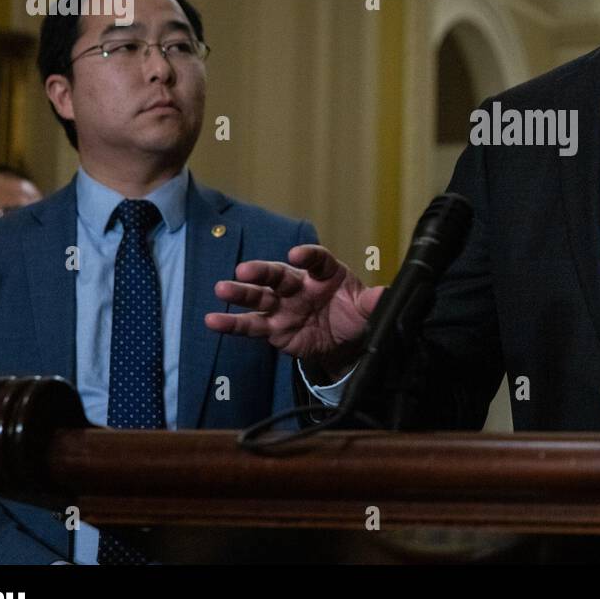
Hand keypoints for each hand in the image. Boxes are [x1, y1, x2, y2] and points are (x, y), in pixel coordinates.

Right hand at [206, 245, 383, 378]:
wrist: (344, 343)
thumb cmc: (352, 315)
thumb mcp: (366, 308)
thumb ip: (373, 302)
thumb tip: (386, 296)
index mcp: (325, 273)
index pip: (316, 259)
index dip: (307, 256)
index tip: (298, 255)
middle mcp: (299, 285)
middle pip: (278, 274)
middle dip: (262, 271)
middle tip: (245, 270)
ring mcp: (283, 306)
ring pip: (259, 297)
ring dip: (241, 293)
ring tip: (222, 289)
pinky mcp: (273, 328)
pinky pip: (251, 325)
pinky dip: (232, 324)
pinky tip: (213, 320)